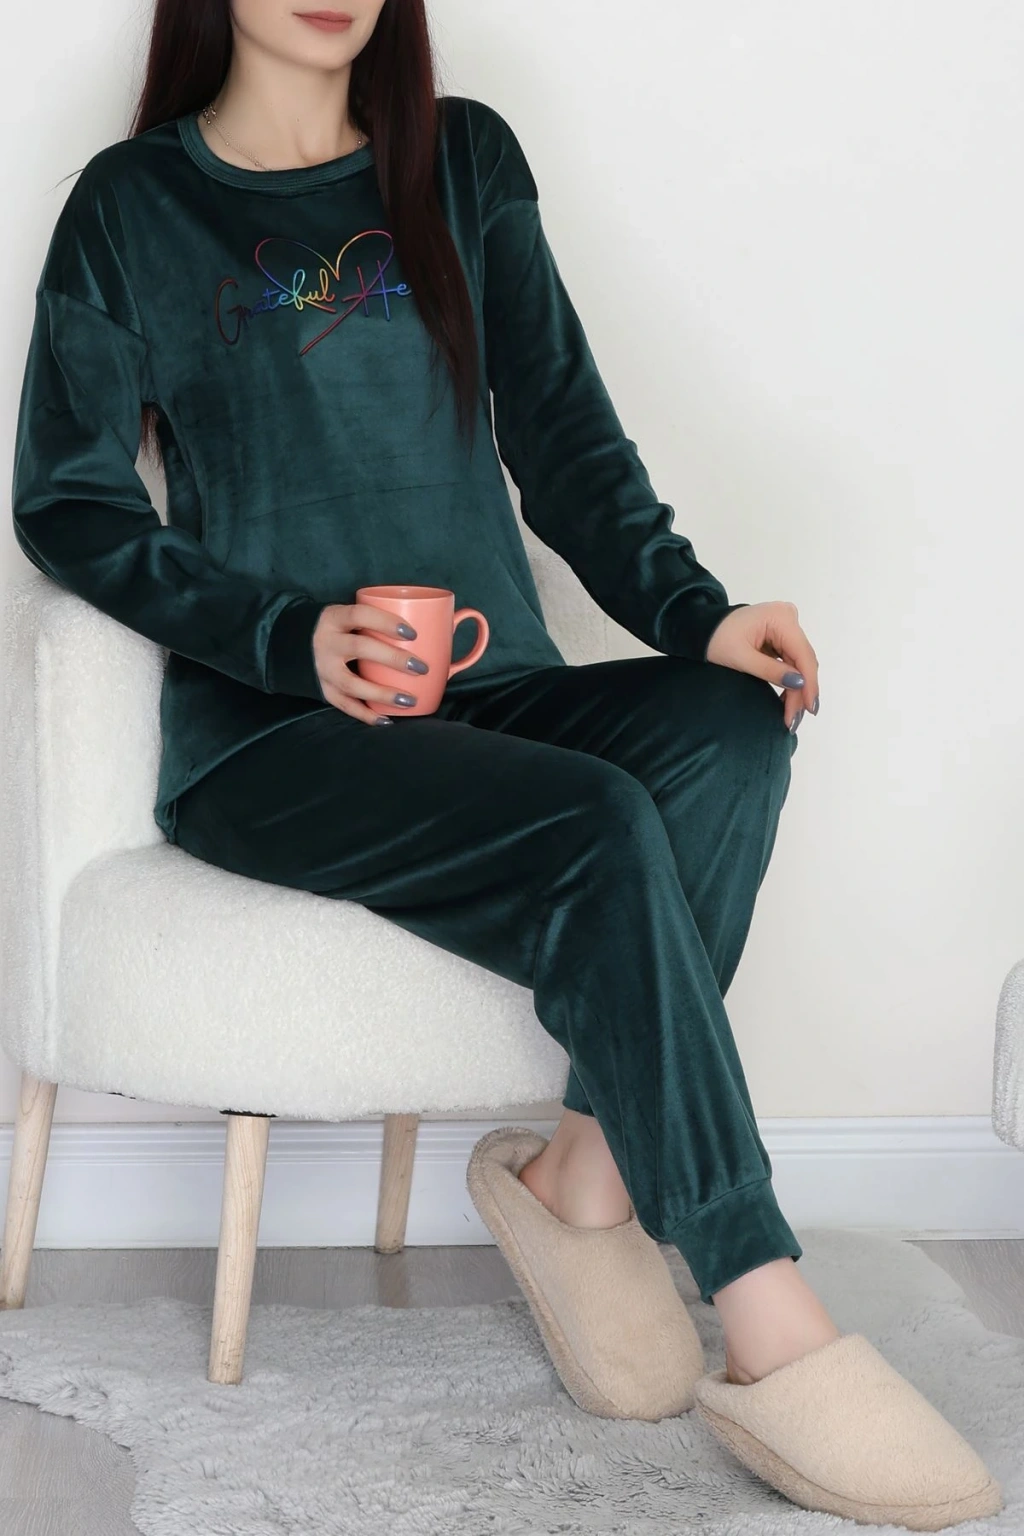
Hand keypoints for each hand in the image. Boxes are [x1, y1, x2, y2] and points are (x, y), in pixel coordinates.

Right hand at [312, 602, 430, 723]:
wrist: (290, 644)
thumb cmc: (335, 628)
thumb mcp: (347, 616)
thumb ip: (377, 621)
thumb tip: (441, 625)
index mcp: (334, 618)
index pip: (361, 616)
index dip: (387, 623)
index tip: (412, 633)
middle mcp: (326, 643)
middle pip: (361, 649)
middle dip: (394, 659)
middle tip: (421, 667)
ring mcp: (322, 669)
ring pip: (353, 684)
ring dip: (383, 693)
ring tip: (410, 700)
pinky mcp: (322, 690)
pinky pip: (345, 706)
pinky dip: (366, 714)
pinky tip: (387, 720)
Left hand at [705, 601, 818, 730]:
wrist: (702, 628)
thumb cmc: (715, 639)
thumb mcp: (741, 658)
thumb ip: (771, 671)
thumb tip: (799, 683)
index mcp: (780, 617)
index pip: (803, 655)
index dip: (809, 683)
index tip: (809, 708)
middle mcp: (789, 618)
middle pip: (803, 660)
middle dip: (801, 691)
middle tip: (794, 719)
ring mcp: (786, 626)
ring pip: (799, 663)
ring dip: (797, 689)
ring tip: (792, 715)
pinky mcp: (781, 636)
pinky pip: (791, 661)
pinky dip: (790, 680)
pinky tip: (788, 699)